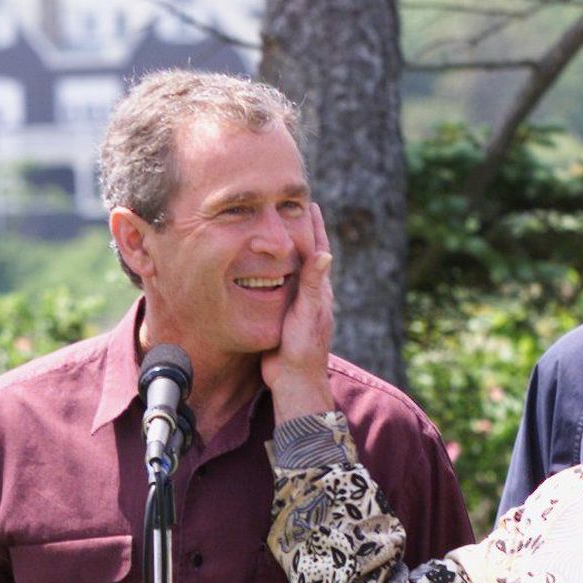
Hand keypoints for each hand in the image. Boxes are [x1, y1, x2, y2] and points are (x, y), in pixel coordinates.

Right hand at [263, 201, 336, 423]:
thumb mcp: (308, 312)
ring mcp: (295, 305)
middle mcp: (309, 295)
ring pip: (288, 271)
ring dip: (283, 251)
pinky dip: (268, 272)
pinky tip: (258, 268)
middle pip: (304, 256)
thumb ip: (313, 284)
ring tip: (274, 230)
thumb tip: (325, 253)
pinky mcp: (280, 316)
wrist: (293, 379)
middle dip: (299, 233)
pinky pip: (273, 287)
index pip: (318, 250)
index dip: (314, 227)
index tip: (310, 203)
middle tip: (291, 209)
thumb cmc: (303, 347)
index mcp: (319, 290)